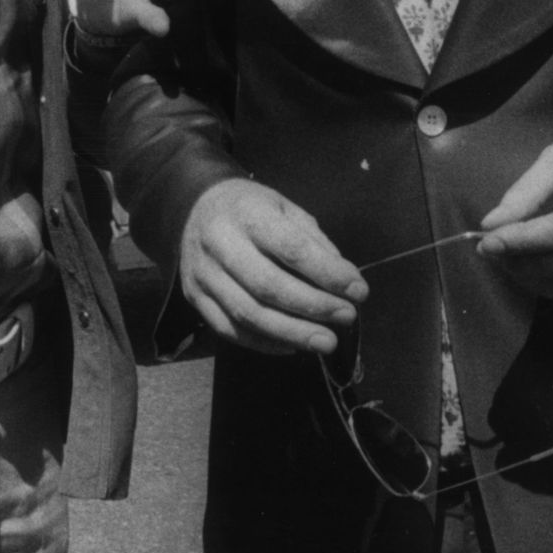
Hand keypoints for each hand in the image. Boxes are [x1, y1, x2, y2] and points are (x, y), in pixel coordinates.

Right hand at [176, 178, 365, 354]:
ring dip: (292, 333)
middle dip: (313, 307)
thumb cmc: (250, 208)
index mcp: (246, 213)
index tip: (359, 291)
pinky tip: (292, 345)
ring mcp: (202, 273)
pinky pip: (229, 330)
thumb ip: (314, 243)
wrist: (195, 206)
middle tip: (346, 318)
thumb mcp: (285, 209)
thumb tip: (344, 283)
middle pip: (268, 286)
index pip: (290, 248)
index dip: (327, 273)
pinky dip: (264, 343)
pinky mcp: (194, 296)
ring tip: (325, 341)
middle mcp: (219, 243)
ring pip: (247, 314)